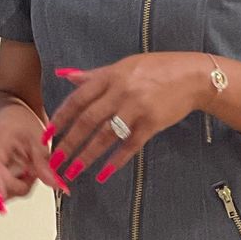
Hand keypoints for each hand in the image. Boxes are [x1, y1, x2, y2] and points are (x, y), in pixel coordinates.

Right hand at [0, 98, 61, 210]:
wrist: (1, 111)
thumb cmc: (15, 119)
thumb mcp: (36, 138)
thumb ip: (45, 164)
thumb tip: (57, 185)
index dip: (0, 193)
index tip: (2, 207)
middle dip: (19, 187)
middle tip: (32, 170)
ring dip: (10, 189)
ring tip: (22, 170)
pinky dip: (2, 189)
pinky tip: (12, 174)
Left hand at [48, 53, 212, 183]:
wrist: (193, 76)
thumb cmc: (158, 68)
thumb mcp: (124, 65)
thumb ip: (94, 74)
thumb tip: (64, 75)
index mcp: (111, 76)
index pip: (79, 99)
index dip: (61, 118)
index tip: (47, 135)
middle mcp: (121, 92)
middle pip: (88, 120)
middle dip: (69, 142)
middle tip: (54, 160)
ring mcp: (137, 108)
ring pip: (106, 136)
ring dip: (87, 156)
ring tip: (72, 171)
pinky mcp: (152, 123)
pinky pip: (131, 145)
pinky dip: (117, 160)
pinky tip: (104, 174)